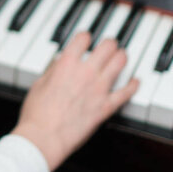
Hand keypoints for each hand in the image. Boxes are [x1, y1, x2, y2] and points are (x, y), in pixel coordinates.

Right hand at [11, 32, 138, 171]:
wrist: (44, 136)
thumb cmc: (37, 112)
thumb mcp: (39, 83)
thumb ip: (53, 70)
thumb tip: (60, 63)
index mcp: (66, 63)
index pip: (83, 38)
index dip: (85, 36)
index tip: (86, 37)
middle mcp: (85, 72)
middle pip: (106, 47)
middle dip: (109, 43)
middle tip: (109, 44)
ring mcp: (98, 89)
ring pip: (119, 64)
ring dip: (121, 57)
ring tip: (121, 55)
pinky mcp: (106, 107)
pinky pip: (126, 93)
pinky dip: (133, 85)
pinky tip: (135, 81)